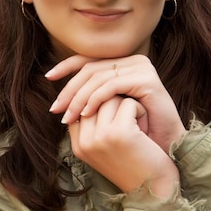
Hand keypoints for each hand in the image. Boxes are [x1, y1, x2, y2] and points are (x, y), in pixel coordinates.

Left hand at [47, 54, 184, 153]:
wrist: (162, 149)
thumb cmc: (135, 133)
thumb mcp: (108, 112)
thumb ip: (90, 98)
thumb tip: (60, 96)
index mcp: (123, 64)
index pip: (89, 60)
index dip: (67, 66)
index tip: (48, 77)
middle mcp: (134, 61)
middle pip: (92, 69)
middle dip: (70, 88)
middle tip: (56, 108)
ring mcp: (142, 67)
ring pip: (99, 77)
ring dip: (79, 97)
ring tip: (68, 116)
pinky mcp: (147, 79)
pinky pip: (113, 85)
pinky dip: (96, 99)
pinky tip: (86, 114)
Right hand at [68, 96, 179, 196]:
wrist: (155, 192)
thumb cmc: (134, 165)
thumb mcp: (105, 147)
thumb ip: (93, 126)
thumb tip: (89, 92)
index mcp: (78, 145)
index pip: (79, 106)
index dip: (99, 104)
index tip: (117, 118)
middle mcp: (84, 142)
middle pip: (93, 98)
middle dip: (114, 103)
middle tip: (130, 121)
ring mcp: (99, 137)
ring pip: (110, 97)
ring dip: (127, 105)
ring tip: (137, 125)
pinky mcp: (118, 132)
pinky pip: (127, 103)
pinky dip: (139, 110)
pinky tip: (144, 127)